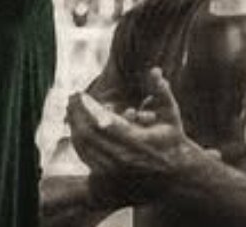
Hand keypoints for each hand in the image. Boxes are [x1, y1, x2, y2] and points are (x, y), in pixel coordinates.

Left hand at [67, 68, 208, 189]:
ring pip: (85, 145)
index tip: (80, 94)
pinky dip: (77, 139)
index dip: (89, 108)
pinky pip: (85, 155)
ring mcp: (115, 168)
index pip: (105, 123)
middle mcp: (124, 157)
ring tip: (70, 107)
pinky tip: (75, 125)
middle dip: (77, 113)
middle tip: (71, 97)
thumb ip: (163, 92)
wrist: (174, 171)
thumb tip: (156, 71)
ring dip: (74, 124)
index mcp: (138, 141)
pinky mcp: (108, 174)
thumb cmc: (172, 138)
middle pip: (90, 134)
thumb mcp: (172, 114)